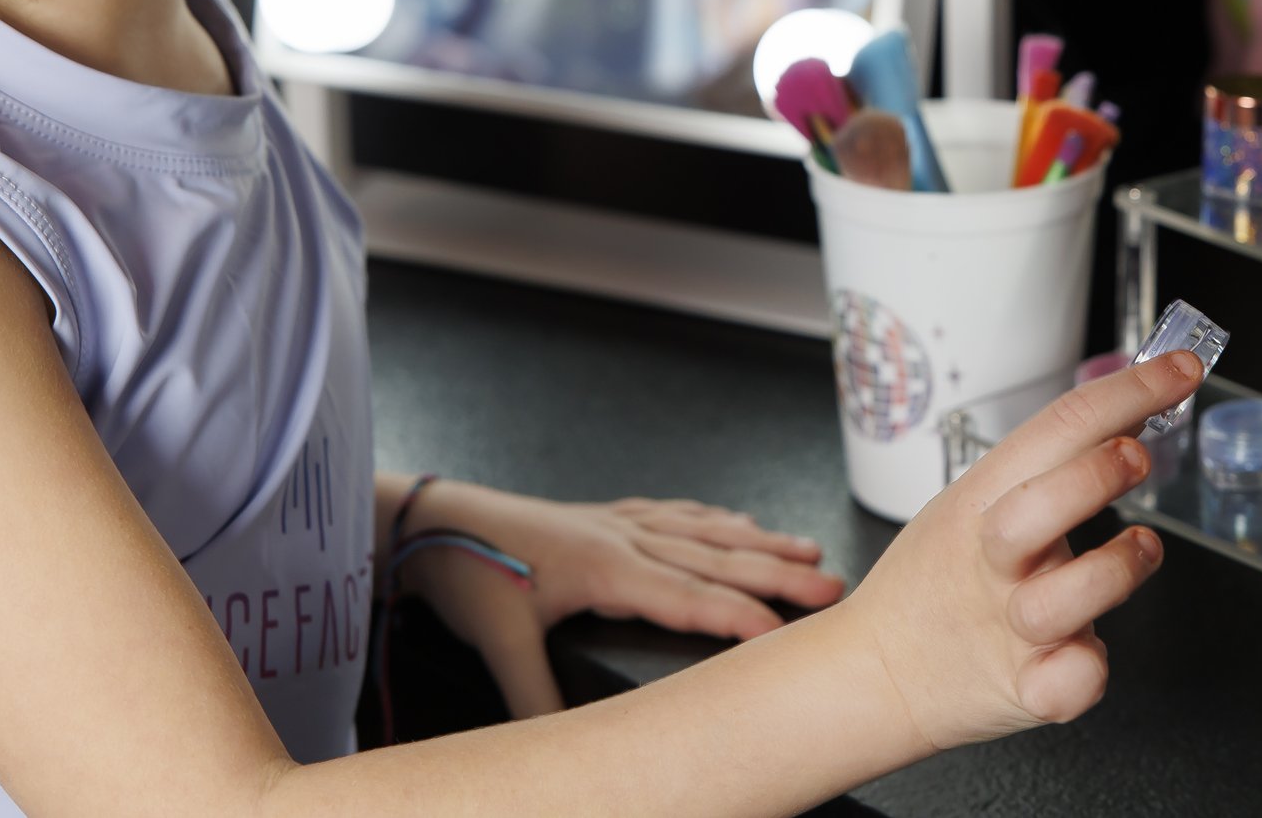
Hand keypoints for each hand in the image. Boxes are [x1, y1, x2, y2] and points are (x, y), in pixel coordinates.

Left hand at [394, 485, 844, 717]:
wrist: (430, 519)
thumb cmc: (465, 569)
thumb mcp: (498, 642)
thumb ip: (536, 697)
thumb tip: (567, 748)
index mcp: (606, 566)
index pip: (691, 595)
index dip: (742, 614)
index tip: (788, 629)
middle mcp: (623, 537)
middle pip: (716, 556)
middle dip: (778, 573)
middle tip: (831, 586)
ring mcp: (618, 522)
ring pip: (705, 531)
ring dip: (761, 541)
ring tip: (808, 551)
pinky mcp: (606, 516)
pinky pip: (677, 513)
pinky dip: (716, 519)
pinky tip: (737, 522)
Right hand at [834, 350, 1201, 751]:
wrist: (880, 674)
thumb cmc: (939, 581)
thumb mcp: (970, 505)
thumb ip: (1046, 469)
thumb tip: (1129, 418)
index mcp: (980, 502)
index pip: (1055, 429)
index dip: (1127, 392)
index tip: (1180, 369)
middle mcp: (994, 562)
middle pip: (1036, 509)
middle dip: (1095, 475)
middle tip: (1138, 454)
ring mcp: (1009, 628)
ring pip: (1062, 600)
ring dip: (1114, 569)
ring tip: (1142, 547)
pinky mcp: (1024, 690)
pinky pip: (1067, 683)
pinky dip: (1085, 670)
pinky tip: (1090, 650)